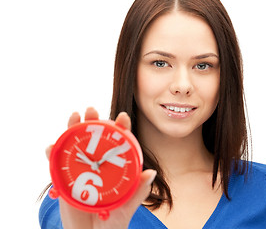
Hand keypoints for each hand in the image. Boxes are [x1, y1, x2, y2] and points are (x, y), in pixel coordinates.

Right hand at [46, 107, 155, 228]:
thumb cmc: (112, 221)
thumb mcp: (127, 205)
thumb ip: (138, 190)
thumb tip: (151, 172)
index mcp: (113, 168)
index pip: (118, 144)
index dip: (120, 128)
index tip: (123, 117)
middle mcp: (96, 165)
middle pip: (94, 139)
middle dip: (92, 122)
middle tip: (91, 110)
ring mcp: (79, 171)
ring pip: (74, 145)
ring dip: (72, 129)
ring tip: (74, 117)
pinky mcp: (64, 179)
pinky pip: (56, 164)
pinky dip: (52, 153)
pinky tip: (52, 146)